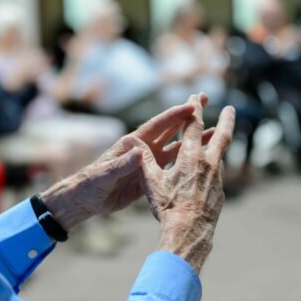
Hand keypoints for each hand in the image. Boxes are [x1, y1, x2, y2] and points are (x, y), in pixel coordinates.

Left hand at [40, 98, 212, 230]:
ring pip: (176, 147)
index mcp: (132, 144)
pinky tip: (201, 159)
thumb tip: (139, 153)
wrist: (87, 200)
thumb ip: (121, 165)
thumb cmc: (91, 184)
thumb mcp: (104, 175)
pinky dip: (187, 161)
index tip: (191, 106)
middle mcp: (143, 149)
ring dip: (193, 138)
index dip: (173, 116)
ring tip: (214, 129)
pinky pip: (173, 167)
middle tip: (204, 100)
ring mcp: (149, 162)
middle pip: (169, 129)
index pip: (156, 126)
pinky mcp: (151, 177)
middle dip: (187, 116)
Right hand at [139, 94, 235, 272]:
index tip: (195, 97)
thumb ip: (144, 160)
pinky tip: (207, 172)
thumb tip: (132, 141)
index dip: (191, 109)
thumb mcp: (151, 182)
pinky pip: (217, 173)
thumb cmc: (167, 207)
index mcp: (190, 156)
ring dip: (218, 144)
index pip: (191, 126)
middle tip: (230, 108)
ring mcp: (217, 178)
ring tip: (215, 140)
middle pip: (221, 135)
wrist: (188, 233)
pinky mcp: (220, 192)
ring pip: (219, 155)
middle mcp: (208, 163)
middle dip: (225, 119)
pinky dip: (213, 166)